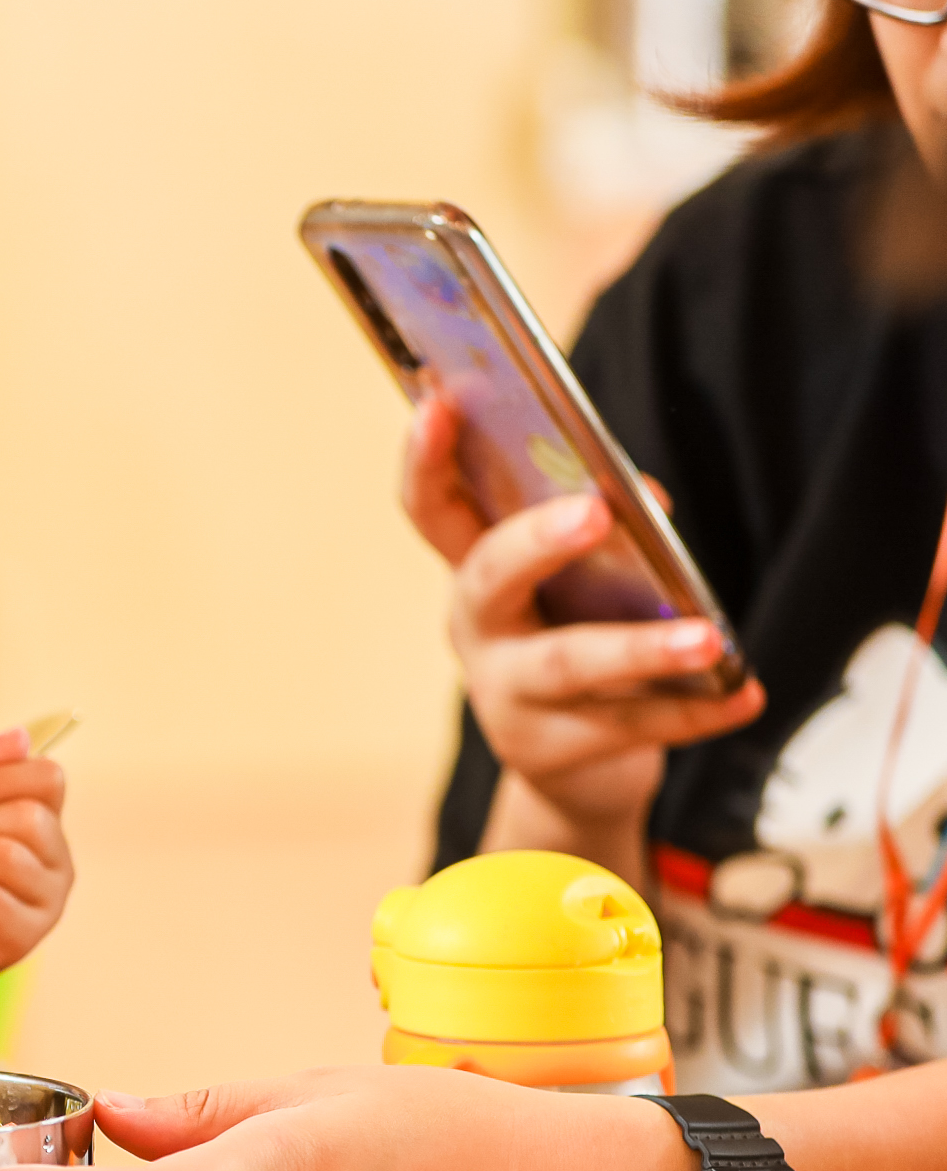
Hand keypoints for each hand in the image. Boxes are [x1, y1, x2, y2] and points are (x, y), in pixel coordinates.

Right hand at [403, 396, 761, 865]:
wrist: (569, 766)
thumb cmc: (576, 639)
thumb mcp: (577, 582)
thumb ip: (604, 530)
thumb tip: (649, 502)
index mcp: (475, 570)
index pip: (434, 508)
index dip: (425, 458)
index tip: (439, 404)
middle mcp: (475, 629)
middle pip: (488, 577)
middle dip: (536, 541)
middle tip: (593, 512)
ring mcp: (505, 694)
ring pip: (567, 664)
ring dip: (640, 648)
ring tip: (710, 638)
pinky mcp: (547, 751)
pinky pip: (631, 725)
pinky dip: (695, 709)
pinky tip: (745, 694)